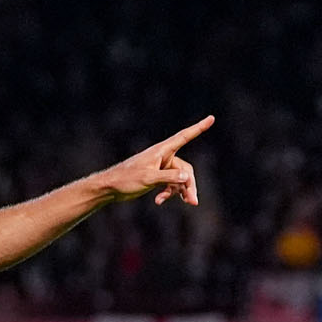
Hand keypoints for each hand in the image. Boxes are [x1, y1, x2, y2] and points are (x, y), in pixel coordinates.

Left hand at [89, 117, 214, 207]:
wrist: (110, 188)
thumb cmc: (126, 179)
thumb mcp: (148, 179)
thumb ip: (168, 177)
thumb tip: (187, 177)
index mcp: (161, 151)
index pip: (184, 136)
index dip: (198, 128)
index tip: (212, 118)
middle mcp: (163, 157)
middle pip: (185, 169)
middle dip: (189, 184)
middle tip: (193, 202)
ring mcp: (160, 168)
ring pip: (179, 179)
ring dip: (181, 191)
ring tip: (185, 203)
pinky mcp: (156, 178)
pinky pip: (170, 184)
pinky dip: (168, 193)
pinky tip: (159, 201)